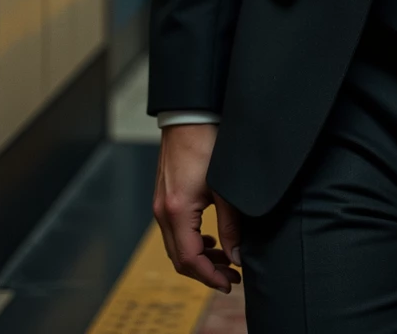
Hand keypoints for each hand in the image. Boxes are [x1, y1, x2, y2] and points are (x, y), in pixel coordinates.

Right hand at [153, 124, 241, 291]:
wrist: (189, 114)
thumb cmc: (208, 143)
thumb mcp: (224, 188)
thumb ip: (230, 225)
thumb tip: (237, 255)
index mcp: (177, 211)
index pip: (190, 259)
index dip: (210, 276)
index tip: (229, 283)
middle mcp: (163, 211)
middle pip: (180, 258)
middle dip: (205, 272)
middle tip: (231, 276)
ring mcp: (160, 204)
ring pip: (176, 246)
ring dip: (199, 258)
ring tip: (225, 259)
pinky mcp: (164, 196)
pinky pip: (173, 231)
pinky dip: (191, 242)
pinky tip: (209, 239)